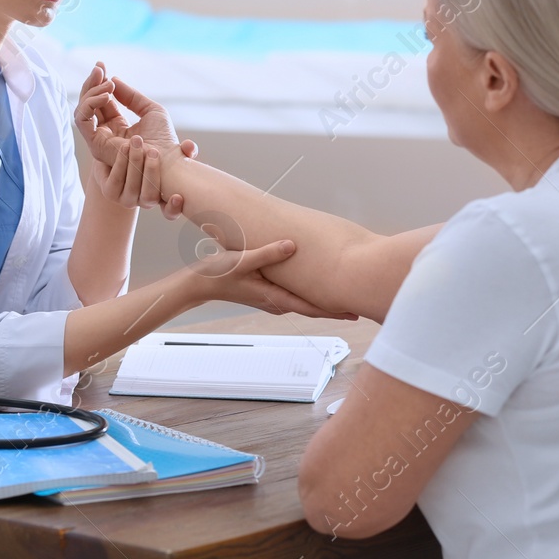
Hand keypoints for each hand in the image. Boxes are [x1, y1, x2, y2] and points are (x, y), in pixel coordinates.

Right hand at [74, 62, 182, 167]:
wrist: (167, 160)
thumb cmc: (164, 139)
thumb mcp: (150, 110)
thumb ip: (131, 96)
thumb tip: (113, 79)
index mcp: (117, 127)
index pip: (101, 102)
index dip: (100, 83)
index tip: (102, 65)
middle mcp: (105, 133)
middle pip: (89, 104)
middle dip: (92, 83)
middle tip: (99, 67)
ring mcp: (98, 140)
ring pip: (82, 110)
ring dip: (91, 91)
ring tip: (108, 82)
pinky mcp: (95, 144)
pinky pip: (82, 120)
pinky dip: (90, 103)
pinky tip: (105, 95)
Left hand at [97, 132, 197, 216]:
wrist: (115, 160)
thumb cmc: (147, 158)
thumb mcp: (165, 155)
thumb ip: (182, 152)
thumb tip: (190, 147)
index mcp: (161, 198)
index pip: (170, 212)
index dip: (173, 208)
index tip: (178, 196)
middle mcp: (144, 202)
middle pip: (149, 196)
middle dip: (152, 172)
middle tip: (153, 151)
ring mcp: (126, 199)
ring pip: (132, 186)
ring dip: (135, 162)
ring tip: (136, 141)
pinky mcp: (110, 192)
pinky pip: (117, 179)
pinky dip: (121, 162)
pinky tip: (124, 147)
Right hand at [184, 238, 358, 319]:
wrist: (197, 285)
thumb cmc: (217, 274)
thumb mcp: (242, 260)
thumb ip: (268, 253)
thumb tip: (292, 245)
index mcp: (275, 297)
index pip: (312, 308)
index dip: (335, 310)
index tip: (356, 312)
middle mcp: (276, 302)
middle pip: (312, 309)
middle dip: (335, 309)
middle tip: (360, 308)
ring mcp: (271, 299)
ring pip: (304, 304)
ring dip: (323, 303)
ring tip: (343, 298)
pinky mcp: (266, 293)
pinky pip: (294, 297)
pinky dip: (309, 295)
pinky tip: (314, 288)